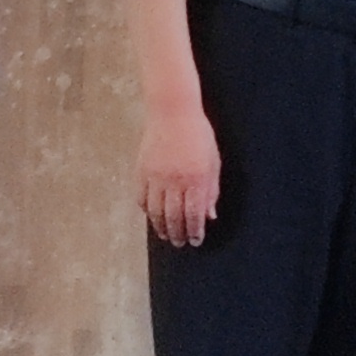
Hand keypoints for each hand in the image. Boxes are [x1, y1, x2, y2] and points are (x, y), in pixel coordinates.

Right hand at [138, 104, 222, 247]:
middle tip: (180, 243)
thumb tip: (210, 214)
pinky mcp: (142, 171)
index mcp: (195, 179)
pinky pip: (142, 198)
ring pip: (156, 211)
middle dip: (178, 233)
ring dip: (161, 227)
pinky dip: (147, 210)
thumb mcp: (213, 161)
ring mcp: (155, 176)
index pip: (194, 214)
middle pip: (174, 216)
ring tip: (166, 236)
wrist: (172, 112)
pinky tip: (152, 216)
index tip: (196, 240)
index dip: (195, 231)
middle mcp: (174, 181)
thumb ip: (211, 190)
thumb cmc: (197, 133)